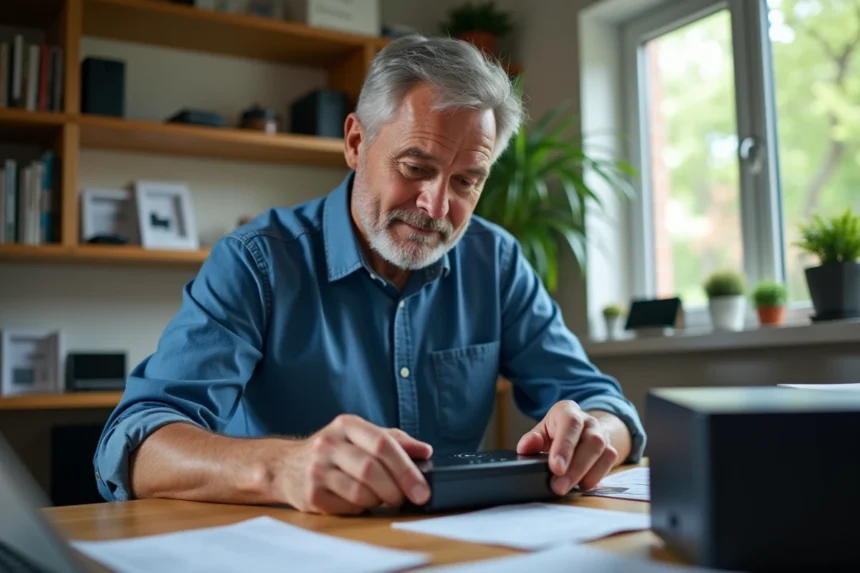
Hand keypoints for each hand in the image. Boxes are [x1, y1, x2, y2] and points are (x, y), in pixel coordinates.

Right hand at [276, 414, 432, 514]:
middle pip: (371, 469)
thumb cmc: (334, 451)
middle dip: (397, 489)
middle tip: (408, 498)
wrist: (286, 466)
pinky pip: (347, 507)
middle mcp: (329, 444)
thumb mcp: (361, 436)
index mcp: (347, 425)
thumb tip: (425, 451)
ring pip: (360, 492)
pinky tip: (362, 502)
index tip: (422, 488)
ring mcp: (317, 470)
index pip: (383, 443)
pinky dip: (362, 508)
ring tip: (383, 499)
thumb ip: (394, 440)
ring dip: (379, 500)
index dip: (406, 468)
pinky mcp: (311, 495)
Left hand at [516, 400, 617, 495]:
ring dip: (585, 474)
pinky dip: (595, 477)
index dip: (564, 446)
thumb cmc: (556, 431)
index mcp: (568, 411)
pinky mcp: (610, 450)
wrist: (580, 430)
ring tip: (566, 488)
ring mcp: (602, 435)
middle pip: (590, 441)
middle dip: (574, 468)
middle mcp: (589, 421)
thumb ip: (532, 440)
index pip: (571, 424)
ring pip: (603, 453)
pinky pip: (609, 463)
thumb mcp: (541, 432)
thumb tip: (524, 448)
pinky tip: (581, 485)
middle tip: (558, 487)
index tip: (556, 468)